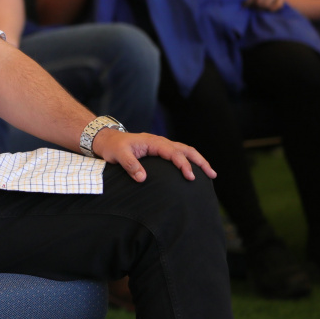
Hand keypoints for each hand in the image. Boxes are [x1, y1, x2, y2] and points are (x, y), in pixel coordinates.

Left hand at [90, 128, 215, 182]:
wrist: (107, 140)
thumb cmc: (113, 147)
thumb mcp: (118, 155)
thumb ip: (130, 165)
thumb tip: (142, 178)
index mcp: (153, 142)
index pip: (174, 153)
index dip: (183, 165)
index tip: (190, 177)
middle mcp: (160, 142)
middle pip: (185, 150)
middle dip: (200, 161)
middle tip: (212, 174)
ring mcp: (161, 145)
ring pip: (185, 150)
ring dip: (198, 160)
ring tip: (210, 173)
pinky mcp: (159, 150)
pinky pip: (178, 153)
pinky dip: (189, 160)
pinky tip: (194, 170)